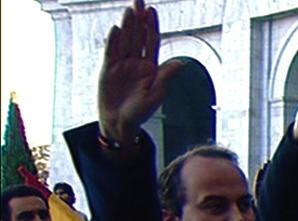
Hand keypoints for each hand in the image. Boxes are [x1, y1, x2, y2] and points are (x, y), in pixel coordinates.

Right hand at [98, 0, 183, 144]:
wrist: (120, 123)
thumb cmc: (141, 112)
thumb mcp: (156, 95)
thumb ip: (165, 77)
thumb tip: (181, 62)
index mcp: (150, 67)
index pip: (152, 42)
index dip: (152, 26)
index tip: (152, 10)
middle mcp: (136, 63)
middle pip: (138, 36)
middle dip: (139, 19)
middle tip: (138, 1)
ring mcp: (121, 65)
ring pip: (125, 41)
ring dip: (127, 26)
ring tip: (129, 10)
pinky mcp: (107, 69)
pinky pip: (111, 52)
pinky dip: (113, 41)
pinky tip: (116, 29)